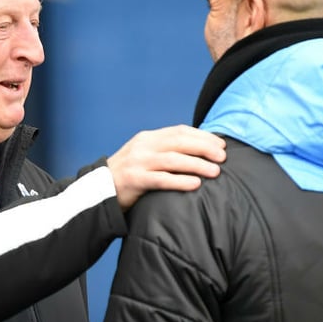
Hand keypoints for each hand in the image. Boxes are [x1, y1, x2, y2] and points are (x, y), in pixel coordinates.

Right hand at [107, 125, 225, 209]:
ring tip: (215, 171)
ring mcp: (138, 162)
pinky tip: (195, 184)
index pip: (179, 131)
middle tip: (222, 157)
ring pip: (173, 160)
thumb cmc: (129, 175)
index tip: (220, 144)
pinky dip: (180, 181)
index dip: (202, 136)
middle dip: (204, 148)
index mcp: (148, 138)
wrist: (99, 190)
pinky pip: (161, 179)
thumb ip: (165, 151)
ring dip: (197, 164)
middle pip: (179, 142)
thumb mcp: (145, 156)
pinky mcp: (134, 180)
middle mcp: (143, 146)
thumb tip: (199, 152)